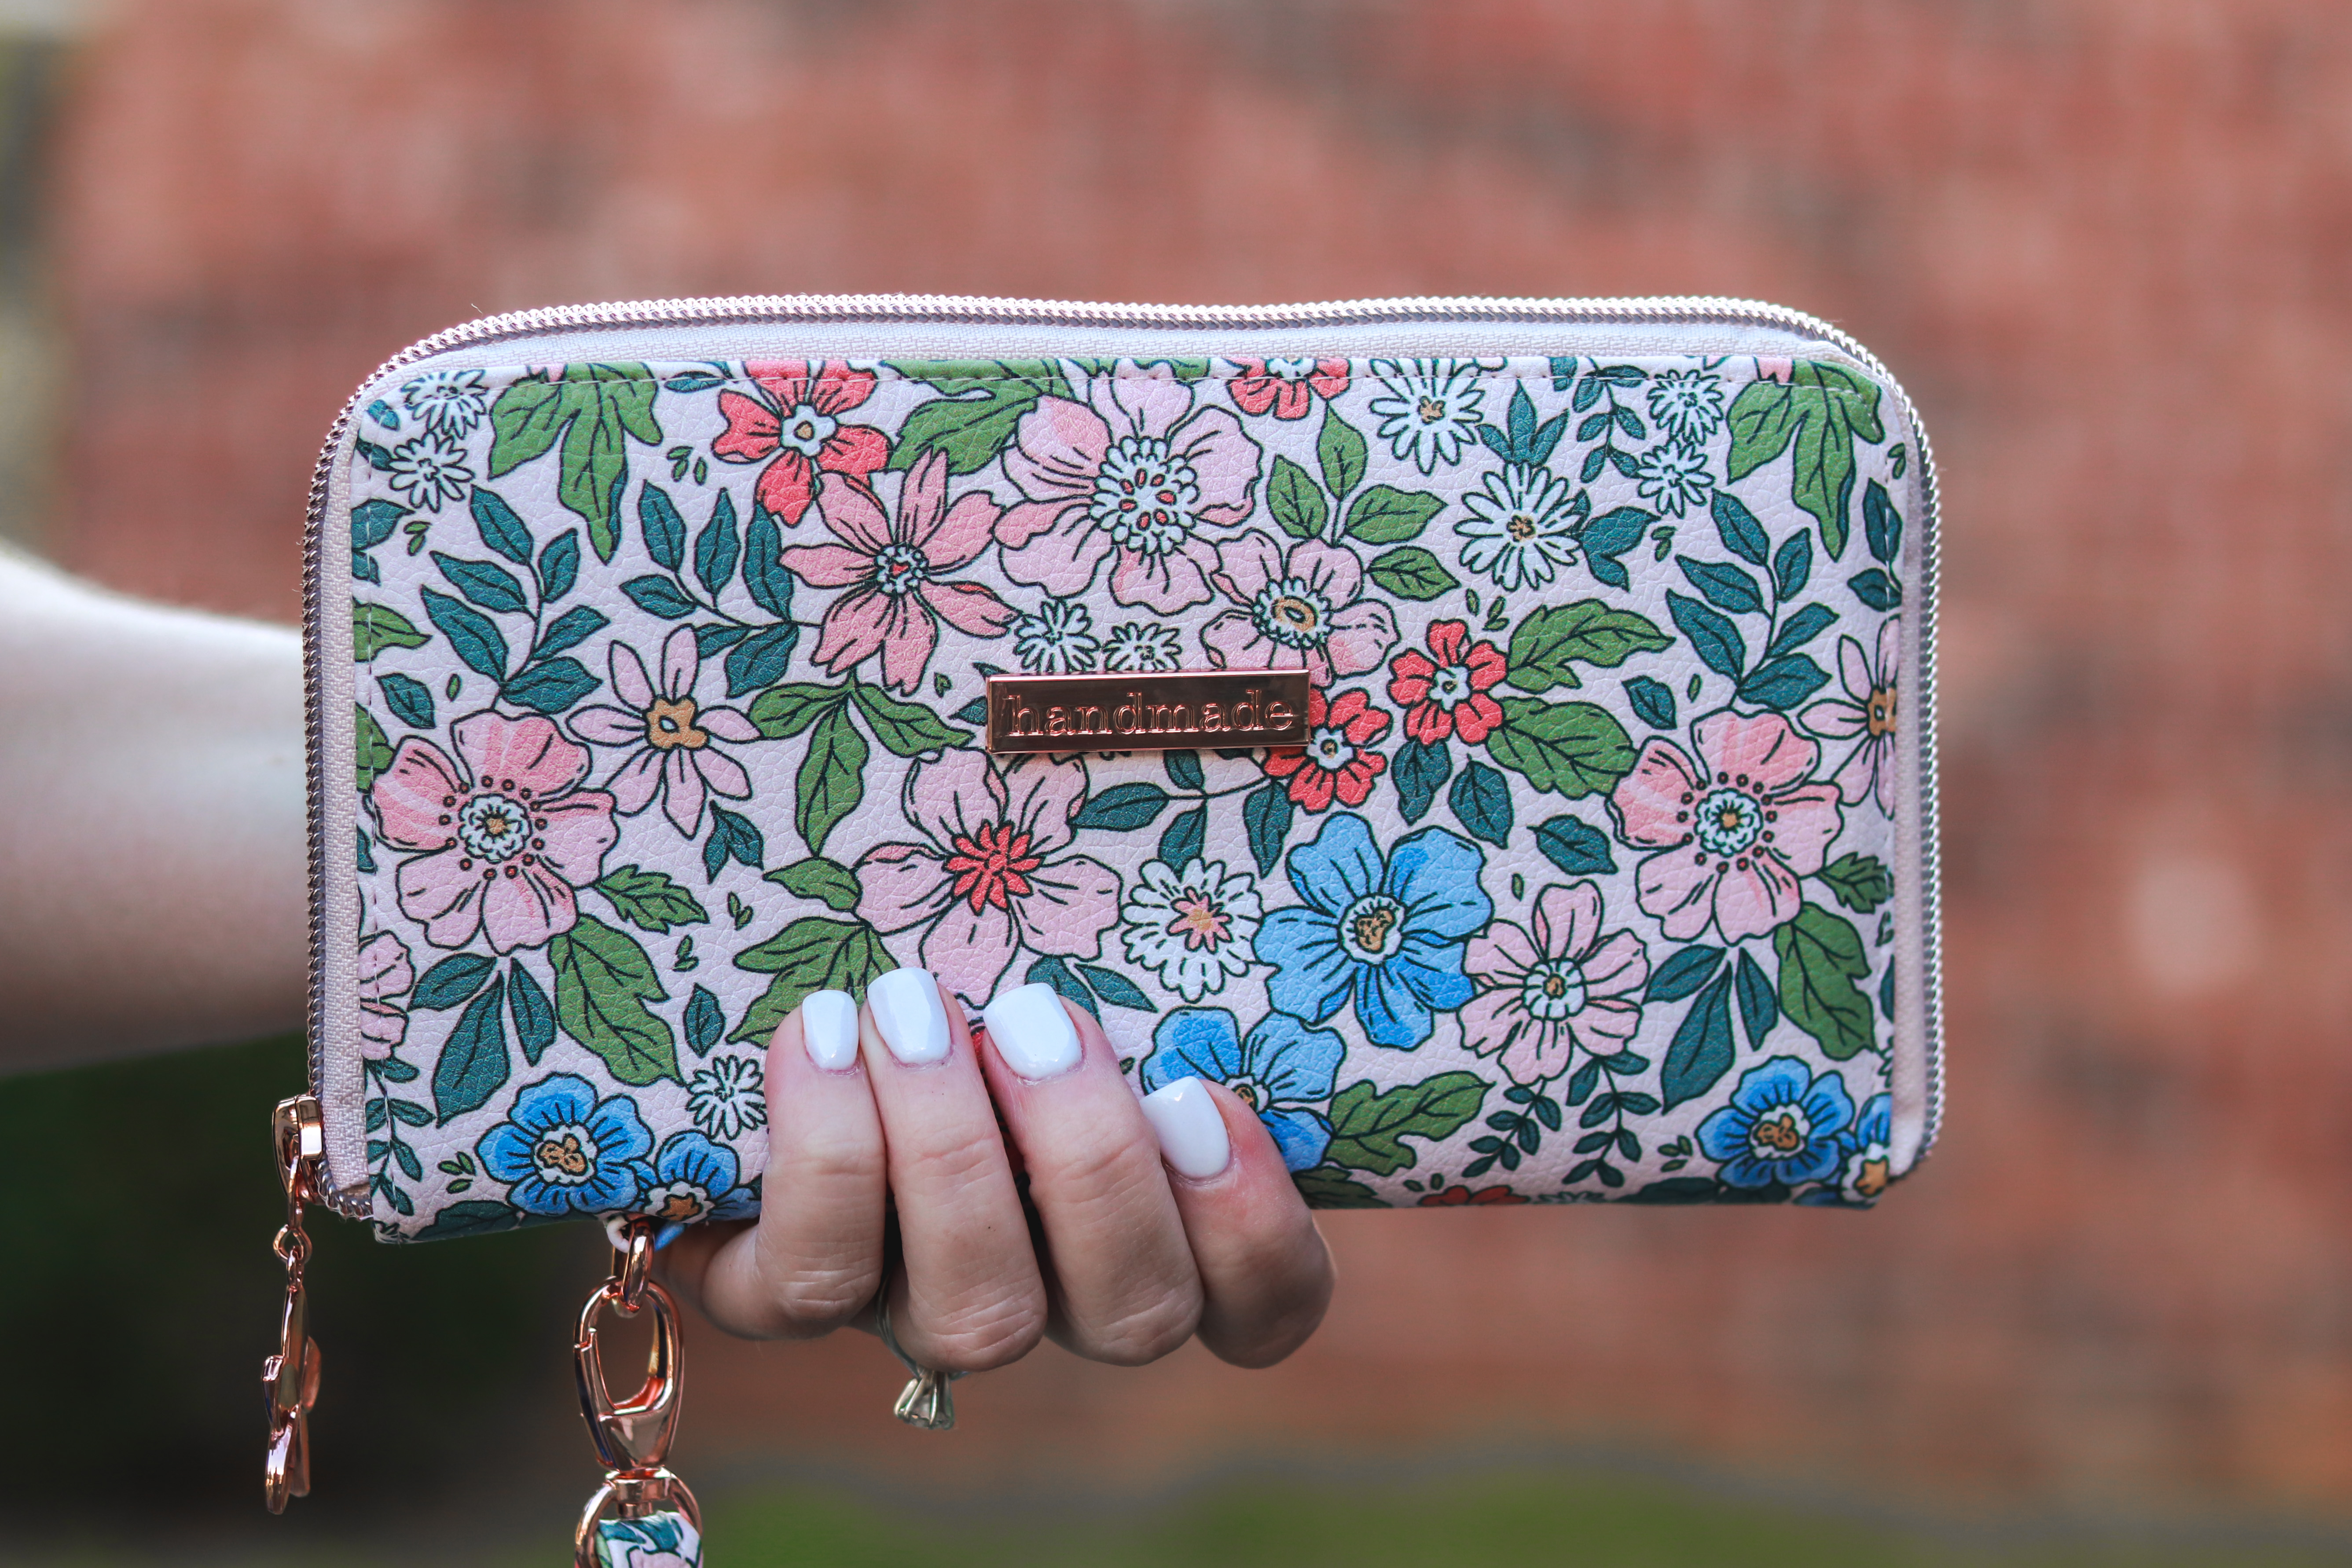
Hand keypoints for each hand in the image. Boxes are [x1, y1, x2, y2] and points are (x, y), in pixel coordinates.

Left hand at [660, 968, 1333, 1370]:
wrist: (743, 1002)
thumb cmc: (966, 944)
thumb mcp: (1071, 933)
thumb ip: (1160, 912)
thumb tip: (1224, 758)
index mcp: (1157, 1223)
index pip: (1264, 1304)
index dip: (1254, 1227)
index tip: (1200, 1094)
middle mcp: (1054, 1292)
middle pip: (1134, 1315)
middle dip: (1095, 1164)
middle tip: (1039, 1015)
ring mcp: (922, 1308)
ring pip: (982, 1317)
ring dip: (953, 1153)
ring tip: (913, 1006)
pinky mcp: (788, 1298)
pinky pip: (817, 1285)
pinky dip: (827, 1159)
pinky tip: (819, 1032)